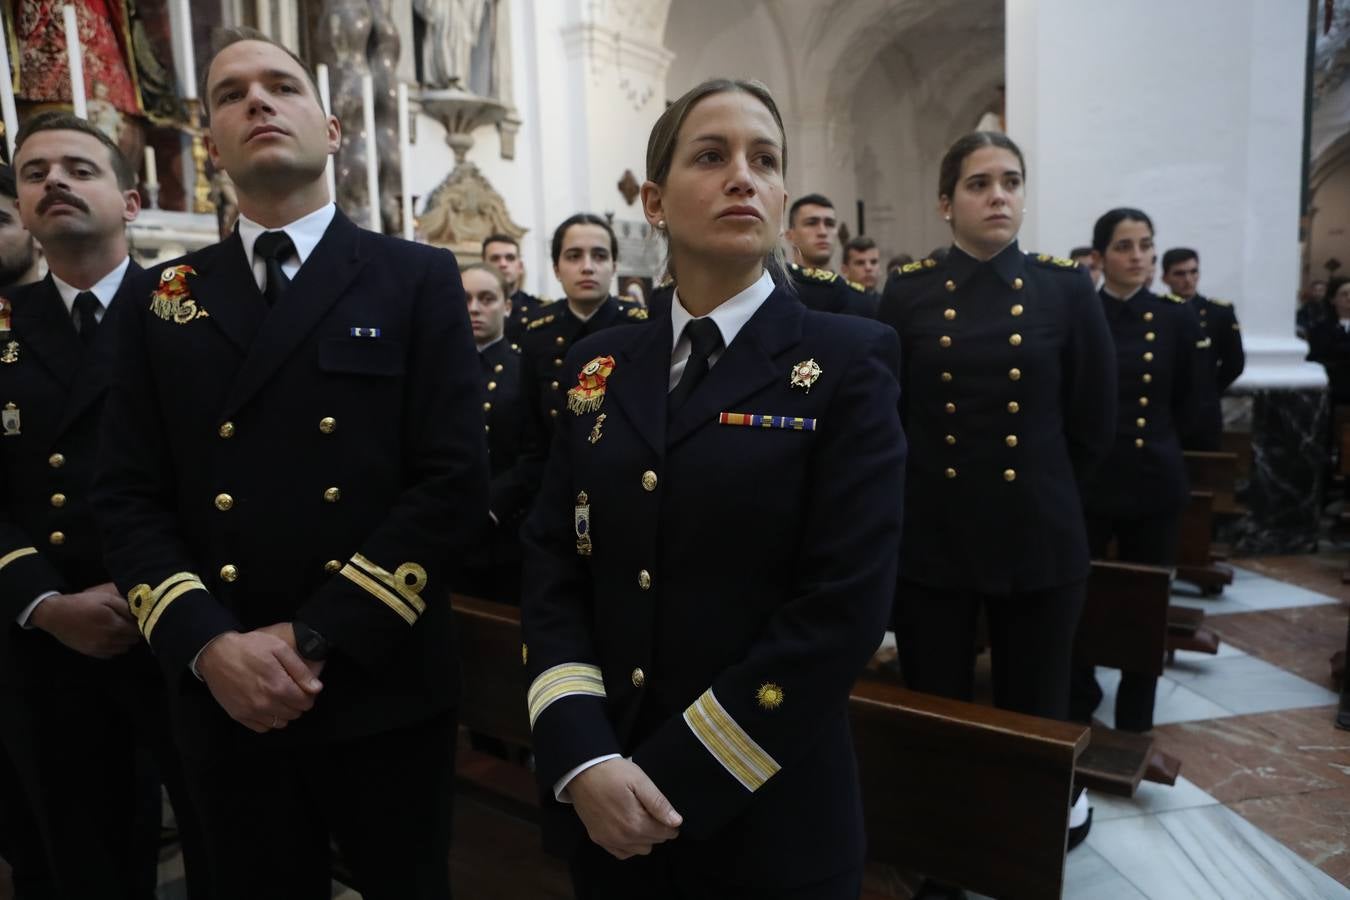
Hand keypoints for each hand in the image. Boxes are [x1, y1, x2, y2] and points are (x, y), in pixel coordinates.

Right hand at [30, 585, 138, 658]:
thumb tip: (139, 615)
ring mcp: (100, 648)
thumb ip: (125, 607)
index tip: (139, 618)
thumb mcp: (106, 598)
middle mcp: (109, 640)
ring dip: (126, 640)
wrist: (56, 615)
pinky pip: (112, 654)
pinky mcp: (92, 653)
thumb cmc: (82, 603)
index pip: (137, 630)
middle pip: (132, 640)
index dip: (141, 624)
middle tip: (130, 623)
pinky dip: (115, 647)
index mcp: (114, 625)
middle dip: (134, 632)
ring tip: (121, 630)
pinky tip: (111, 637)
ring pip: (124, 648)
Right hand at [196, 630, 322, 732]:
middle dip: (297, 703)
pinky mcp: (238, 715)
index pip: (305, 702)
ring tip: (278, 698)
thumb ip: (300, 670)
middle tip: (291, 690)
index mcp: (278, 686)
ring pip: (280, 723)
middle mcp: (266, 703)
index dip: (308, 695)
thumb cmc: (249, 647)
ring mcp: (251, 712)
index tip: (303, 687)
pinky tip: (266, 706)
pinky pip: (262, 728)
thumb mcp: (279, 648)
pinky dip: (268, 720)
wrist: (216, 653)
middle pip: (294, 714)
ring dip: (284, 713)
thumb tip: (316, 688)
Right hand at [568, 758, 681, 858]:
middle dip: (658, 830)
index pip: (664, 833)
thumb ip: (658, 803)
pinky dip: (629, 846)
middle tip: (652, 812)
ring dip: (645, 839)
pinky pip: (621, 853)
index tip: (668, 815)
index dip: (671, 825)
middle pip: (653, 842)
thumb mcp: (639, 781)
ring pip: (639, 850)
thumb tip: (676, 822)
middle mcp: (622, 837)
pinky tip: (628, 830)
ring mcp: (608, 840)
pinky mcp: (598, 839)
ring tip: (640, 819)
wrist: (582, 771)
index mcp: (635, 822)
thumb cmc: (613, 772)